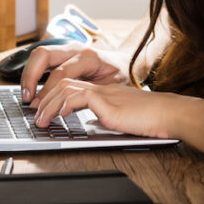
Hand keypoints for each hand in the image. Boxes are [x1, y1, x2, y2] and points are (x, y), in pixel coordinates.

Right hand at [20, 43, 130, 104]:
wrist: (125, 62)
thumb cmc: (119, 76)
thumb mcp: (109, 88)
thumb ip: (89, 94)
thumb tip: (68, 106)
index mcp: (88, 57)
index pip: (60, 72)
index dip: (47, 90)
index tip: (39, 106)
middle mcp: (75, 49)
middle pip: (43, 54)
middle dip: (31, 76)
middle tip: (27, 97)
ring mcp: (67, 48)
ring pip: (39, 54)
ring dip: (29, 74)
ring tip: (27, 94)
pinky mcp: (62, 53)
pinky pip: (42, 58)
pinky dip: (33, 72)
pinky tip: (32, 88)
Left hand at [31, 79, 178, 138]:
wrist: (168, 115)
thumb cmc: (149, 119)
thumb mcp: (120, 116)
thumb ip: (104, 115)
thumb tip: (90, 124)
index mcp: (102, 88)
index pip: (70, 82)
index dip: (51, 94)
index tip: (41, 108)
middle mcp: (100, 86)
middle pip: (62, 80)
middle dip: (43, 97)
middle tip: (34, 115)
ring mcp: (103, 91)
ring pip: (65, 86)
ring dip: (48, 103)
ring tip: (41, 120)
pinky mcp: (107, 101)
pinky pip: (78, 96)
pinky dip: (64, 105)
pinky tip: (59, 116)